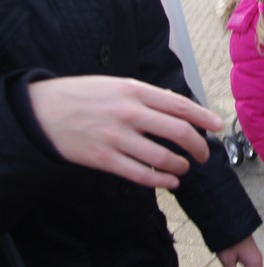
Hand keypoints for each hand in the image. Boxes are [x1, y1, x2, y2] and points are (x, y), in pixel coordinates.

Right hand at [28, 75, 223, 189]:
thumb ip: (146, 96)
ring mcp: (116, 137)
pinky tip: (170, 181)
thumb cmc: (81, 95)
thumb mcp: (116, 85)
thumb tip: (175, 106)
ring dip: (181, 165)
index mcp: (134, 90)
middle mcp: (129, 113)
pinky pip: (141, 174)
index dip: (204, 117)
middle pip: (178, 132)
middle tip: (203, 154)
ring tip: (184, 167)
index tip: (218, 126)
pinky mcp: (104, 160)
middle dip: (198, 146)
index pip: (180, 105)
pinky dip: (161, 180)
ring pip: (163, 157)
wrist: (42, 111)